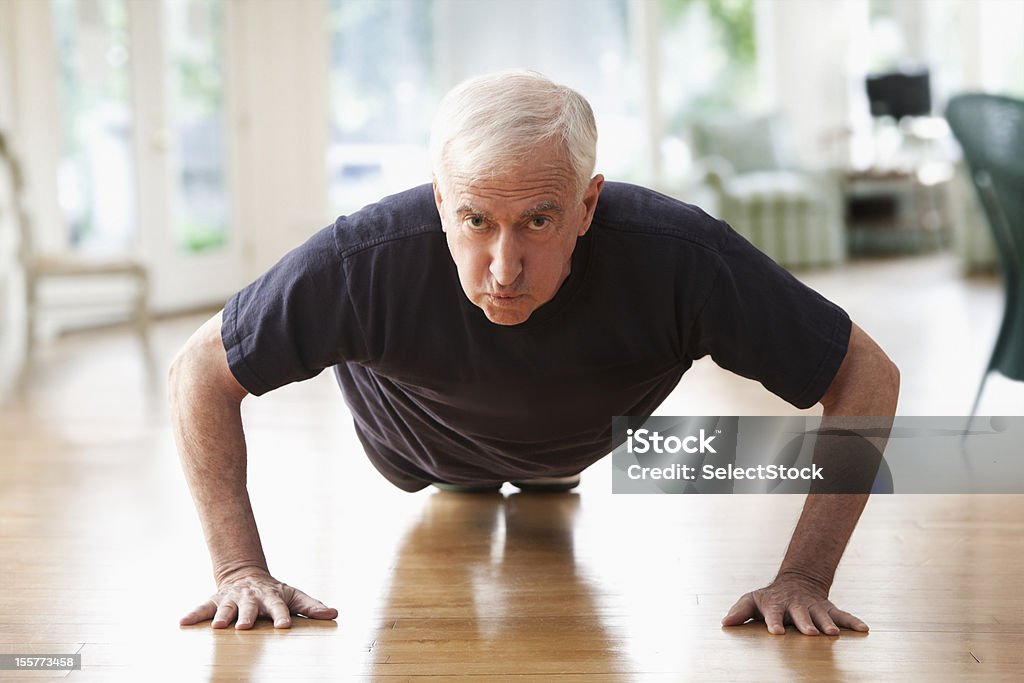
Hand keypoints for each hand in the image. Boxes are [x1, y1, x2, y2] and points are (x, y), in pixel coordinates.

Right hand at [180, 568, 338, 628]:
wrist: (246, 574)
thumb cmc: (274, 592)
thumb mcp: (294, 596)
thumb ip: (312, 606)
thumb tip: (334, 614)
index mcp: (271, 597)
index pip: (279, 608)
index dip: (282, 616)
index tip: (284, 626)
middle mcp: (251, 597)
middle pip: (249, 607)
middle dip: (246, 616)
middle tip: (244, 626)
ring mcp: (231, 598)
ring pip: (225, 607)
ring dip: (222, 617)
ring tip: (217, 627)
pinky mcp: (215, 601)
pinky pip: (201, 608)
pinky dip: (192, 615)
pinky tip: (182, 622)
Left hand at [721, 574, 867, 635]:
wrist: (795, 582)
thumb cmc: (770, 598)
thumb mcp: (752, 601)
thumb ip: (740, 611)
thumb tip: (724, 623)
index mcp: (776, 605)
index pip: (773, 614)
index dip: (774, 623)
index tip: (775, 633)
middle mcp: (796, 606)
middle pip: (801, 615)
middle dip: (806, 624)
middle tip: (810, 633)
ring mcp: (814, 607)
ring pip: (822, 616)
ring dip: (828, 624)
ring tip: (834, 633)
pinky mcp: (829, 609)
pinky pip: (843, 615)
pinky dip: (853, 621)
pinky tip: (864, 628)